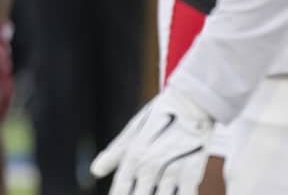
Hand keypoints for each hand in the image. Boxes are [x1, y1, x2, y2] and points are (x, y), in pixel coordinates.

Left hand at [91, 89, 212, 194]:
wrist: (193, 101)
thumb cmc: (160, 116)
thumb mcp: (134, 131)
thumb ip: (115, 153)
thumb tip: (95, 171)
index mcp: (132, 155)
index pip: (121, 190)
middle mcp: (149, 164)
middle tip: (141, 190)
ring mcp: (171, 170)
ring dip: (158, 194)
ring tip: (155, 189)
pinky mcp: (193, 173)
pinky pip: (185, 194)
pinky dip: (180, 194)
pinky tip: (174, 192)